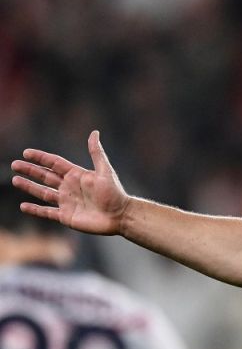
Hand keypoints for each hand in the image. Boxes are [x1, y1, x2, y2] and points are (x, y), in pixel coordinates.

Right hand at [11, 130, 129, 235]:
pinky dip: (35, 210)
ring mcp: (67, 202)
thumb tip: (94, 132)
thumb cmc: (115, 193)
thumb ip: (96, 153)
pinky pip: (47, 212)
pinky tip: (23, 206)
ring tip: (15, 180)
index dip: (41, 158)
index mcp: (76, 175)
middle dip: (30, 170)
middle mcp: (69, 187)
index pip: (54, 163)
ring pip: (43, 193)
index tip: (26, 153)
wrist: (121, 216)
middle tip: (14, 165)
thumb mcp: (105, 171)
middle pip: (45, 176)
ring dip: (29, 187)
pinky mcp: (66, 216)